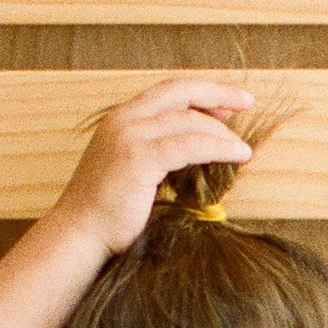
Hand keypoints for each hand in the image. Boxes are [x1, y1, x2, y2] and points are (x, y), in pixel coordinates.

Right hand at [44, 78, 258, 257]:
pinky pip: (190, 145)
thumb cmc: (109, 215)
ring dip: (222, 132)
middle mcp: (123, 120)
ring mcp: (129, 136)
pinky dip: (218, 147)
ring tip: (244, 149)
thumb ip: (159, 157)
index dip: (200, 93)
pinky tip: (237, 155)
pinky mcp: (139, 158)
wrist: (80, 235)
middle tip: (247, 102)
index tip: (228, 102)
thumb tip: (198, 154)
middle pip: (179, 92)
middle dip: (217, 93)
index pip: (167, 93)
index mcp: (121, 120)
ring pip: (188, 120)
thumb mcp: (135, 174)